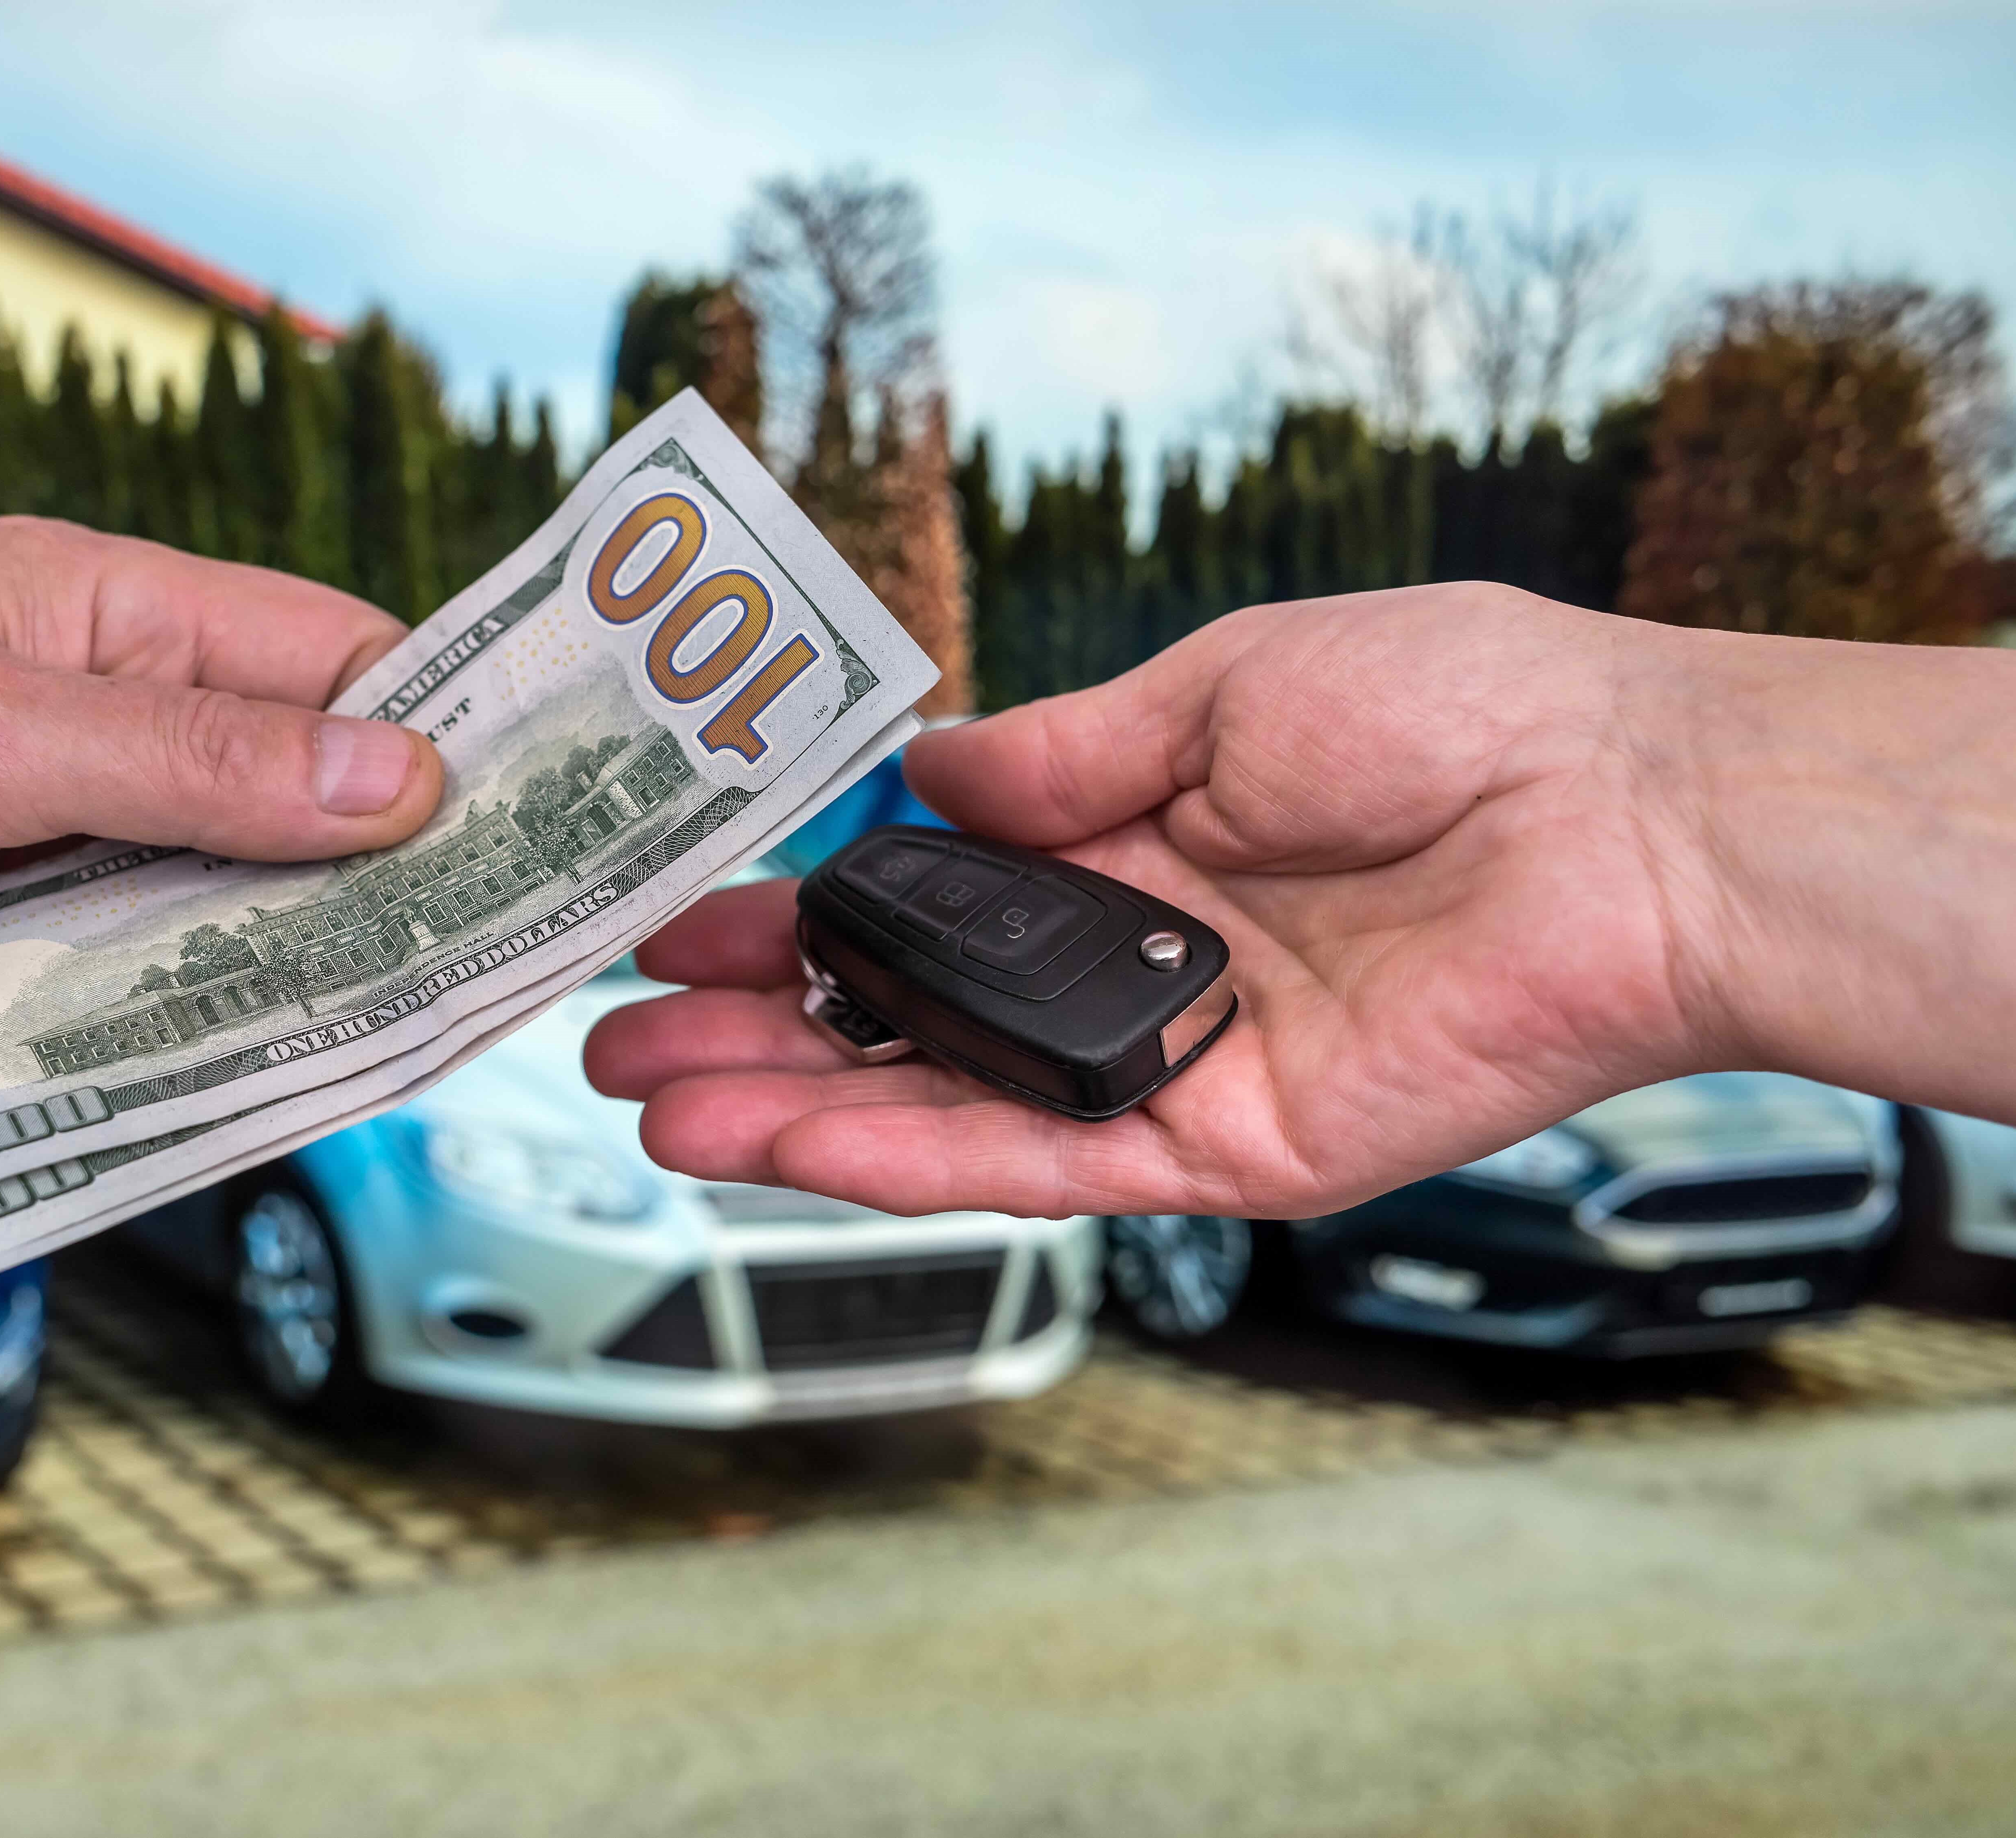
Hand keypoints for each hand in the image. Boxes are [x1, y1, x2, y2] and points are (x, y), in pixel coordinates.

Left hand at [0, 520, 441, 1082]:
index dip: (447, 734)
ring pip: (209, 925)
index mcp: (86, 620)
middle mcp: (76, 734)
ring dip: (276, 983)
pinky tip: (236, 1098)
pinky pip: (109, 1016)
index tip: (555, 818)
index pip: (323, 661)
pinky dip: (164, 1057)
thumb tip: (396, 781)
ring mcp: (28, 858)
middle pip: (285, 809)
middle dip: (382, 887)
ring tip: (390, 1050)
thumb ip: (183, 763)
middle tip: (496, 972)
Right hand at [586, 584, 1740, 1220]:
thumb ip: (1064, 757)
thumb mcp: (1221, 686)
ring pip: (946, 1113)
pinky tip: (796, 1149)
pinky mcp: (1225, 1151)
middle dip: (756, 1034)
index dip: (795, 914)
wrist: (1630, 810)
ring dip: (798, 1117)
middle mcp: (1130, 970)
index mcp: (1128, 849)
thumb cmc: (1460, 710)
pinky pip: (1045, 1165)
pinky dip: (915, 1162)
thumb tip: (928, 774)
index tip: (678, 915)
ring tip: (655, 1114)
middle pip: (905, 1024)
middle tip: (614, 1038)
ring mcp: (1168, 1070)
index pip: (918, 905)